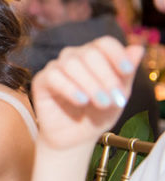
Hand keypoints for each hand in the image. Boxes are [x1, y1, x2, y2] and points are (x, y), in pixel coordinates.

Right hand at [31, 35, 143, 149]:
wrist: (76, 137)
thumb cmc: (98, 114)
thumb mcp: (118, 95)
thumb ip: (126, 73)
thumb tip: (138, 48)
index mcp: (95, 55)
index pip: (105, 43)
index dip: (117, 55)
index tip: (127, 72)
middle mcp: (74, 56)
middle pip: (90, 54)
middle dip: (105, 77)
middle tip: (114, 100)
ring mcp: (56, 67)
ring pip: (72, 64)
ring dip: (90, 85)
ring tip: (101, 104)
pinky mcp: (41, 81)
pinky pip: (53, 76)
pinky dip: (70, 89)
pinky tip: (81, 101)